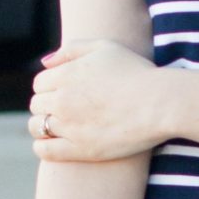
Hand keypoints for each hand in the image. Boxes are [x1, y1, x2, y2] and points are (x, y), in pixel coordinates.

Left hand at [28, 38, 161, 161]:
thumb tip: (44, 63)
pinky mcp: (80, 149)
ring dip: (44, 125)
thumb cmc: (137, 72)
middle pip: (37, 104)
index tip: (66, 92)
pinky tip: (54, 144)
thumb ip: (71, 49)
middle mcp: (63, 100)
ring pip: (37, 127)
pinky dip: (43, 146)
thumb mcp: (105, 48)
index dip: (52, 87)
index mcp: (66, 74)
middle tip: (68, 109)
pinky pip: (45, 150)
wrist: (161, 103)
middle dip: (49, 105)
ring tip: (62, 126)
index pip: (40, 83)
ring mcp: (70, 126)